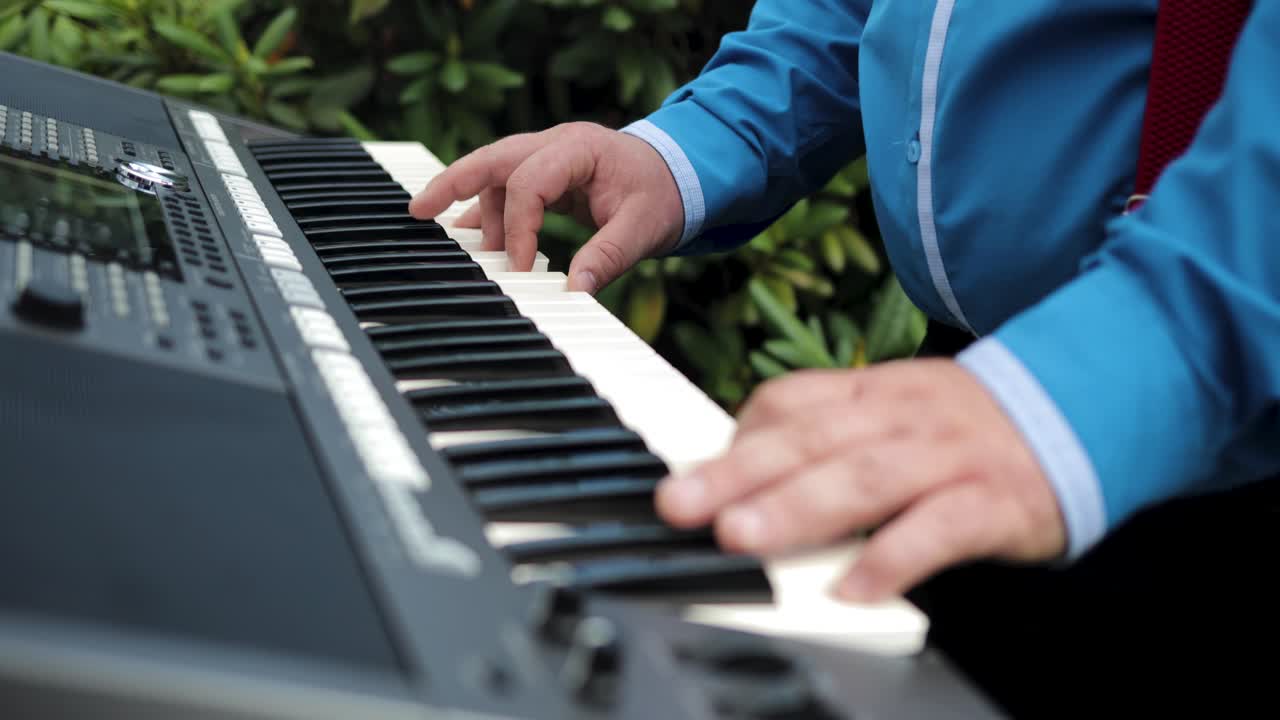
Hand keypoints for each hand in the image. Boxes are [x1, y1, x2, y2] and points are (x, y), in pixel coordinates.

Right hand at [408, 122, 685, 293]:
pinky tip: (468, 232)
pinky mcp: (547, 173)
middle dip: (453, 182)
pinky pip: (507, 185)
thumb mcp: (643, 229)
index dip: (517, 227)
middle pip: (493, 158)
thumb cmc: (664, 195)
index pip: (530, 182)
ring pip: (495, 172)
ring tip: (471, 248)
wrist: (683, 175)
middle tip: (418, 210)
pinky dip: (487, 207)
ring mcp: (549, 155)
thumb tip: (575, 293)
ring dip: (477, 208)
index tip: (517, 267)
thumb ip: (607, 259)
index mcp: (579, 148)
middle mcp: (556, 144)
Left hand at [654, 359, 1066, 602]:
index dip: (735, 438)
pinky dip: (894, 557)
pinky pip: (939, 529)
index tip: (685, 471)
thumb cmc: (966, 425)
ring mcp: (948, 456)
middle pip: (811, 441)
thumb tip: (745, 464)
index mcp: (871, 393)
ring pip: (865, 477)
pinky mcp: (994, 499)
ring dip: (798, 507)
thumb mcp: (893, 409)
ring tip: (744, 537)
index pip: (790, 403)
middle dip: (739, 473)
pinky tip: (852, 589)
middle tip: (683, 504)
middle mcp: (902, 416)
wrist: (1080, 407)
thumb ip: (828, 430)